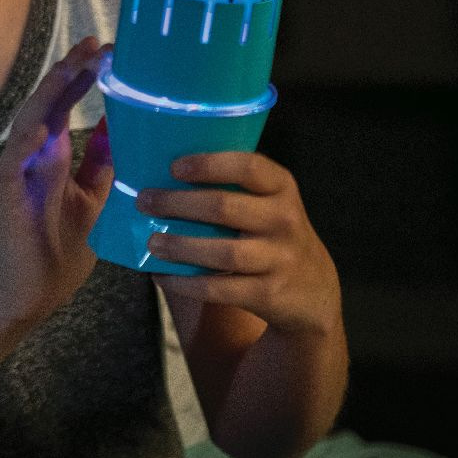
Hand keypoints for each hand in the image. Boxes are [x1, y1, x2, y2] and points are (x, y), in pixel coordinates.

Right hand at [0, 37, 113, 323]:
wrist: (29, 296)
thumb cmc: (57, 250)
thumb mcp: (93, 198)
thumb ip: (102, 164)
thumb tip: (121, 126)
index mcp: (52, 154)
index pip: (66, 103)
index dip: (83, 75)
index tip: (108, 51)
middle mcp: (34, 155)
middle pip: (49, 101)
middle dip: (71, 70)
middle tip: (95, 44)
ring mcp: (19, 170)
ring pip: (32, 118)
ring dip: (51, 91)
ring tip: (73, 65)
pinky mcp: (8, 192)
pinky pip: (16, 157)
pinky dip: (29, 135)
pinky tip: (46, 119)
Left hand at [137, 151, 341, 338]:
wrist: (313, 289)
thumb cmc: (273, 233)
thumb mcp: (269, 203)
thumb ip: (233, 187)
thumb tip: (165, 176)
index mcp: (281, 187)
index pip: (248, 166)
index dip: (209, 164)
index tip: (174, 167)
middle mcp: (284, 219)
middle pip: (224, 207)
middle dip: (178, 203)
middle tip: (145, 202)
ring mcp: (278, 258)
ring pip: (222, 252)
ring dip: (180, 246)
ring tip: (151, 242)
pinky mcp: (268, 293)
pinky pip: (219, 288)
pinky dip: (186, 283)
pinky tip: (162, 276)